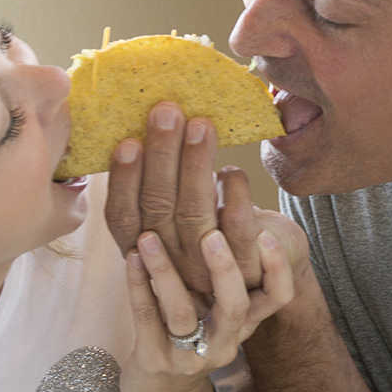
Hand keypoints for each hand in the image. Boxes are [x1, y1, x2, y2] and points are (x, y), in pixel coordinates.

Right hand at [105, 102, 307, 295]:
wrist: (267, 278)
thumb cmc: (216, 234)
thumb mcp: (182, 215)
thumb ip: (163, 187)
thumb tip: (154, 123)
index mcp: (146, 254)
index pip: (123, 218)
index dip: (124, 181)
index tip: (128, 141)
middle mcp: (174, 268)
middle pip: (160, 211)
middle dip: (162, 158)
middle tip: (167, 112)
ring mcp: (210, 277)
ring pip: (197, 220)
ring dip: (197, 169)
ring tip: (201, 126)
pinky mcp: (251, 277)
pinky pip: (243, 236)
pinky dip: (237, 198)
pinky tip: (234, 171)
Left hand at [120, 222, 293, 391]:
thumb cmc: (190, 332)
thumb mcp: (215, 307)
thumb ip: (222, 269)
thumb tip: (225, 204)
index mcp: (244, 323)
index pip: (278, 298)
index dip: (277, 269)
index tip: (265, 233)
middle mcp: (224, 341)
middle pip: (235, 308)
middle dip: (225, 270)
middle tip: (210, 235)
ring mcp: (189, 356)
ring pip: (182, 313)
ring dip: (165, 271)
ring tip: (150, 238)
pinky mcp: (155, 361)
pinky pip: (146, 319)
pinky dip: (138, 285)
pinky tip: (131, 257)